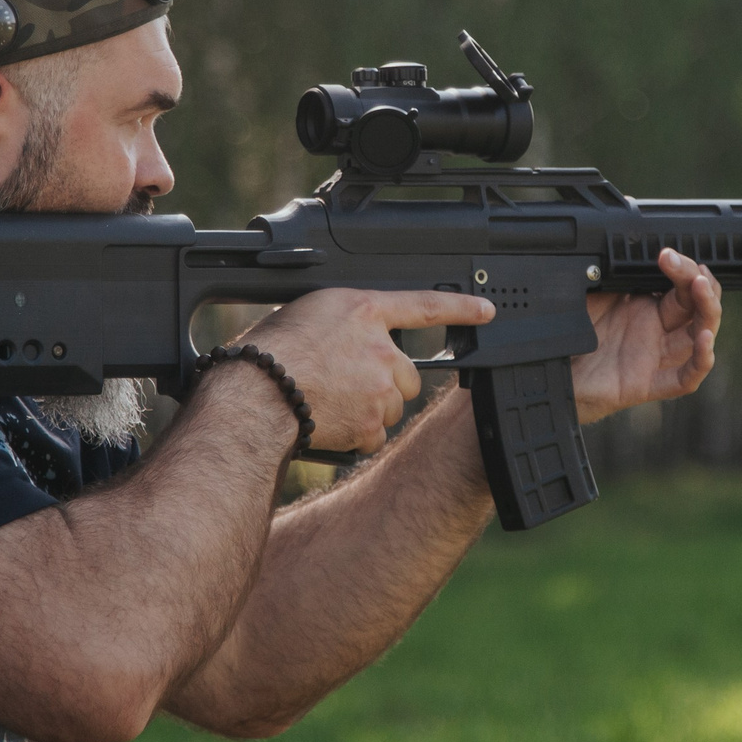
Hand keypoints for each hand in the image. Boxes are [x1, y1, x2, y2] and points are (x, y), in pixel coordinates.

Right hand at [241, 288, 497, 452]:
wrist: (254, 395)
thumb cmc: (266, 355)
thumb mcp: (306, 314)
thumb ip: (343, 324)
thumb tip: (349, 341)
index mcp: (363, 310)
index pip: (424, 305)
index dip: (461, 308)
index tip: (487, 311)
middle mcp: (379, 346)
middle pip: (408, 374)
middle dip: (387, 383)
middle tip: (347, 385)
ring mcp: (379, 386)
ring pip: (393, 406)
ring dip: (371, 410)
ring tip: (330, 403)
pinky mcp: (372, 422)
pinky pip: (376, 436)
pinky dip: (358, 436)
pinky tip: (330, 424)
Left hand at [573, 249, 722, 422]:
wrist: (548, 370)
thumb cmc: (570, 334)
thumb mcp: (591, 293)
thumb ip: (615, 275)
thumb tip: (630, 248)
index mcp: (644, 306)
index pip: (679, 286)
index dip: (684, 270)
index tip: (670, 255)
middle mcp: (654, 330)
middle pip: (695, 306)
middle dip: (700, 283)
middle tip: (693, 270)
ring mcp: (653, 358)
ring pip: (697, 336)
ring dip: (708, 313)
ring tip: (702, 290)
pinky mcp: (646, 384)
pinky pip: (684, 379)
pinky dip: (700, 361)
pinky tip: (703, 340)